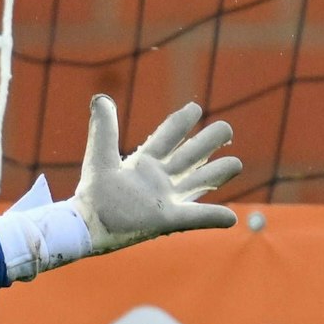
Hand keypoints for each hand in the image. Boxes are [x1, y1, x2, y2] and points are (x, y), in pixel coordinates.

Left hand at [71, 95, 240, 253]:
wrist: (87, 226)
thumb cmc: (92, 195)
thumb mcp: (99, 156)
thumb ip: (104, 129)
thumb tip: (100, 98)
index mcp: (144, 162)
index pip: (168, 136)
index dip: (181, 122)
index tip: (194, 108)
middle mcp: (159, 179)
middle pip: (190, 156)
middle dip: (208, 142)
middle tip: (226, 129)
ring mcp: (165, 199)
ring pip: (199, 182)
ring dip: (218, 173)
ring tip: (236, 164)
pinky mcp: (167, 220)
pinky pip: (195, 217)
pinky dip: (213, 218)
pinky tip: (231, 219)